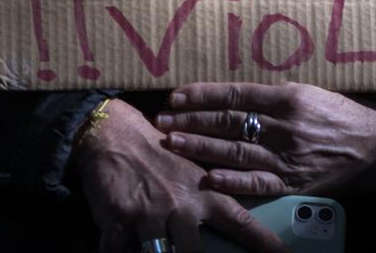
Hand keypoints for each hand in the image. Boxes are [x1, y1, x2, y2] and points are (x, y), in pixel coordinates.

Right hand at [73, 98, 286, 252]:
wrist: (111, 134)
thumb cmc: (154, 149)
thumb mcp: (189, 167)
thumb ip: (208, 192)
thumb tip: (224, 213)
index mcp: (203, 191)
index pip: (240, 222)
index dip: (264, 244)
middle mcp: (180, 205)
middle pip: (195, 252)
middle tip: (196, 252)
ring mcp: (150, 214)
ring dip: (159, 251)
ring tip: (157, 247)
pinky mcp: (121, 220)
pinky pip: (120, 250)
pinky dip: (119, 250)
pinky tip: (120, 245)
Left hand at [156, 82, 375, 195]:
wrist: (375, 146)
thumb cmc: (339, 114)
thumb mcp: (308, 91)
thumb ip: (271, 96)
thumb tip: (231, 96)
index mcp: (287, 98)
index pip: (235, 95)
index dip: (203, 96)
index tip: (177, 96)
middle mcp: (285, 126)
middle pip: (229, 122)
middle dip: (192, 121)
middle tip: (163, 120)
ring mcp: (288, 157)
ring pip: (236, 151)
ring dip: (201, 148)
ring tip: (173, 143)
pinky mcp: (294, 183)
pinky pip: (259, 183)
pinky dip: (234, 181)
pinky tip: (210, 177)